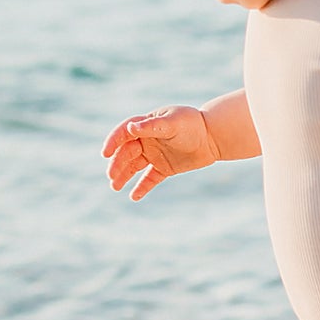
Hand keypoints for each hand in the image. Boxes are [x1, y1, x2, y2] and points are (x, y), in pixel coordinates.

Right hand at [101, 105, 218, 200]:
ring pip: (135, 167)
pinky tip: (133, 196)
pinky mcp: (165, 168)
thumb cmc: (193, 124)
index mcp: (147, 124)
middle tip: (111, 176)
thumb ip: (152, 126)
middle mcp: (148, 140)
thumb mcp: (173, 122)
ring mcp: (156, 154)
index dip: (113, 142)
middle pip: (127, 152)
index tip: (105, 154)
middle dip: (118, 164)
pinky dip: (142, 187)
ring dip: (124, 176)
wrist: (214, 136)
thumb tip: (130, 128)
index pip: (124, 133)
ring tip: (115, 187)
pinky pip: (150, 178)